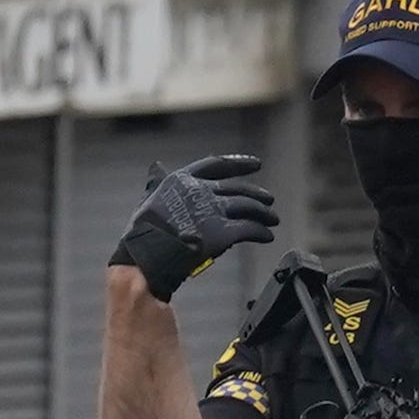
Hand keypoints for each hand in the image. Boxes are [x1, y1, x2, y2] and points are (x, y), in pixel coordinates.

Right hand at [112, 154, 279, 301]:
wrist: (147, 255)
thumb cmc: (145, 230)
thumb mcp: (149, 197)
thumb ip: (158, 181)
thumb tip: (157, 166)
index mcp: (183, 179)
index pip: (217, 165)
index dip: (239, 163)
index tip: (256, 164)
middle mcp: (201, 191)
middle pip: (239, 189)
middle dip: (257, 195)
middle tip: (269, 200)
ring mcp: (213, 211)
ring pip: (249, 207)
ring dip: (265, 214)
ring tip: (273, 220)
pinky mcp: (223, 233)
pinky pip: (251, 229)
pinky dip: (262, 232)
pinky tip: (267, 236)